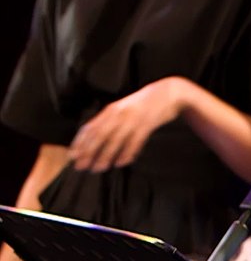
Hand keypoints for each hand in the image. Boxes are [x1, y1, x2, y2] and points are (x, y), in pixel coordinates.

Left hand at [68, 77, 190, 172]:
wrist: (168, 92)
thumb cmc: (144, 103)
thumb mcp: (124, 108)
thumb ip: (110, 120)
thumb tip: (94, 138)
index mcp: (111, 110)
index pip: (90, 127)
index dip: (80, 142)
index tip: (72, 156)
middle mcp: (119, 113)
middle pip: (99, 134)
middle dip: (89, 151)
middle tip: (81, 166)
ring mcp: (133, 118)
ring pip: (115, 139)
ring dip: (106, 155)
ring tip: (99, 167)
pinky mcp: (147, 123)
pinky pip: (134, 141)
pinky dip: (127, 153)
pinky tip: (122, 162)